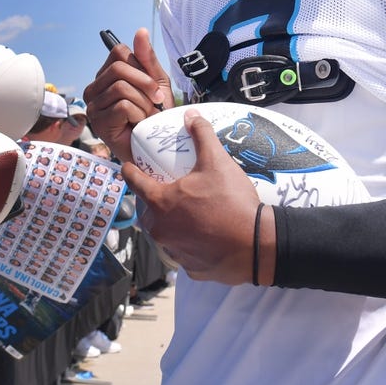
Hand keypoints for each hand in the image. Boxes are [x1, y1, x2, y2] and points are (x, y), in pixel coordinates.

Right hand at [83, 27, 173, 161]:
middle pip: (119, 68)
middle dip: (145, 85)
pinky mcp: (99, 123)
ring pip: (121, 87)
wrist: (156, 147)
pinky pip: (122, 106)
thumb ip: (147, 59)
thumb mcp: (156, 83)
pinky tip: (138, 126)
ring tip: (146, 117)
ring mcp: (93, 106)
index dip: (141, 67)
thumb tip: (140, 31)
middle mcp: (94, 89)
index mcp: (106, 76)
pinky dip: (138, 115)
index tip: (155, 87)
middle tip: (155, 103)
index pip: (119, 52)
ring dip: (143, 103)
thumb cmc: (154, 116)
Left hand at [122, 109, 258, 284]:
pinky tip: (204, 237)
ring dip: (171, 224)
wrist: (257, 245)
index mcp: (161, 202)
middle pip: (148, 211)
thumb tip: (192, 115)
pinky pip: (184, 253)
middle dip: (154, 201)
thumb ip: (202, 136)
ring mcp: (174, 251)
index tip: (128, 167)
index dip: (130, 172)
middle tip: (169, 191)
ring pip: (164, 235)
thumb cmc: (231, 202)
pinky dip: (190, 245)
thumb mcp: (217, 162)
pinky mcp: (191, 268)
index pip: (135, 182)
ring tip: (188, 214)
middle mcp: (161, 230)